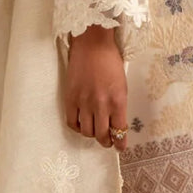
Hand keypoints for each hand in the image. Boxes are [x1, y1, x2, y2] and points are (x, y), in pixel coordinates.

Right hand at [64, 25, 128, 149]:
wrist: (92, 45)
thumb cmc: (110, 62)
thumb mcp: (122, 85)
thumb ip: (119, 105)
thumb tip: (116, 124)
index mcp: (117, 100)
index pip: (119, 131)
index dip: (120, 143)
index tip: (120, 147)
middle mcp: (101, 104)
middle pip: (102, 135)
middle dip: (106, 142)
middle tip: (107, 141)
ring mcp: (84, 102)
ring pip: (87, 132)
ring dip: (92, 135)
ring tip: (94, 130)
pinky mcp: (70, 98)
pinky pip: (72, 122)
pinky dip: (77, 127)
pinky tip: (82, 123)